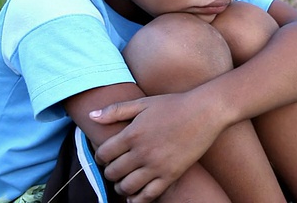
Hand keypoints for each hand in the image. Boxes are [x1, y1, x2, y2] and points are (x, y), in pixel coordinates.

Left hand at [89, 92, 224, 201]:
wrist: (205, 111)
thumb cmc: (174, 104)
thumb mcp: (143, 103)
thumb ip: (116, 110)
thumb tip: (91, 116)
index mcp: (132, 133)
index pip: (103, 154)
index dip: (101, 156)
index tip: (107, 156)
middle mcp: (141, 152)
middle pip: (112, 172)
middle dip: (110, 172)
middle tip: (116, 169)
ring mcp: (157, 165)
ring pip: (127, 187)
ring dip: (121, 187)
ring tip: (124, 182)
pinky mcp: (171, 174)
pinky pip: (148, 195)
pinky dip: (138, 199)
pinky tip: (136, 196)